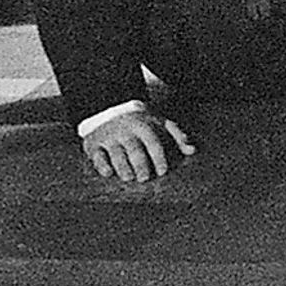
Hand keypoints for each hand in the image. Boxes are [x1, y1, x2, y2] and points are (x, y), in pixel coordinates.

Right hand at [80, 104, 196, 183]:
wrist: (109, 107)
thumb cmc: (140, 120)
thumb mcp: (160, 122)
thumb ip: (177, 136)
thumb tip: (192, 151)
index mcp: (143, 125)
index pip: (153, 143)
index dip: (159, 158)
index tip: (162, 171)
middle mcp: (125, 130)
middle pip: (134, 150)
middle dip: (140, 165)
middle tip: (145, 178)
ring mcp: (108, 136)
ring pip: (116, 154)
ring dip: (123, 167)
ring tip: (129, 177)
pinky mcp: (93, 143)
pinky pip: (97, 155)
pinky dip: (102, 165)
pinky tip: (109, 173)